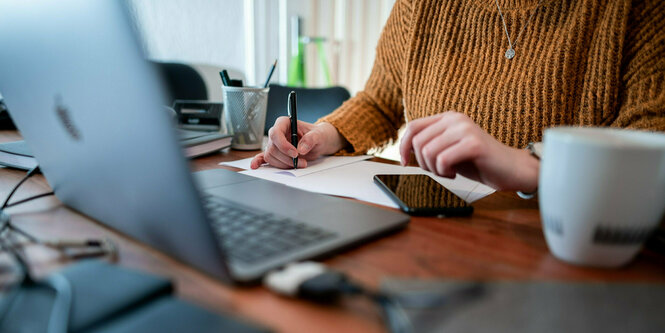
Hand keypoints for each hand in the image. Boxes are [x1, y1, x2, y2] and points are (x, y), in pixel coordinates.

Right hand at [250, 118, 345, 168]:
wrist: (319, 142)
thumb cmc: (318, 135)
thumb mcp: (319, 135)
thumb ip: (311, 139)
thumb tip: (300, 148)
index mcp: (285, 123)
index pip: (276, 133)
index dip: (283, 145)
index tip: (295, 153)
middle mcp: (277, 133)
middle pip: (273, 147)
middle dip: (286, 158)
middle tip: (302, 162)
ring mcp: (275, 144)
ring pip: (271, 156)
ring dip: (284, 164)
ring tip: (299, 164)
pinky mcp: (276, 153)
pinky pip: (264, 157)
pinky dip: (259, 162)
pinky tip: (255, 166)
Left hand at [399, 112, 538, 191]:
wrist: (511, 169)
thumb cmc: (478, 162)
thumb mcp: (449, 149)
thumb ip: (430, 144)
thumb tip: (404, 149)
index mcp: (447, 118)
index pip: (413, 127)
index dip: (403, 146)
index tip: (405, 162)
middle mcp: (455, 119)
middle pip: (418, 142)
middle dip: (423, 163)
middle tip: (440, 170)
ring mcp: (465, 129)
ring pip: (429, 152)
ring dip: (435, 170)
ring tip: (450, 172)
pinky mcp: (474, 144)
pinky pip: (443, 160)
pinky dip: (445, 172)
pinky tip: (456, 173)